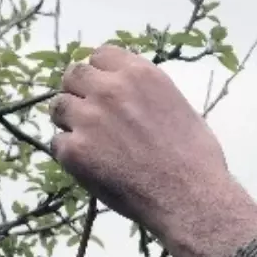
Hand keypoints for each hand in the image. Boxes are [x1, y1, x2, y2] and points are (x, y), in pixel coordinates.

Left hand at [50, 46, 256, 256]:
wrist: (191, 200)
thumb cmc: (197, 161)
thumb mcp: (182, 110)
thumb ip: (149, 96)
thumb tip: (135, 97)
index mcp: (140, 75)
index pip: (101, 55)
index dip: (101, 73)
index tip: (104, 89)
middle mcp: (110, 89)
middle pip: (73, 75)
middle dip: (79, 92)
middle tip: (91, 116)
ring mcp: (89, 119)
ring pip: (59, 107)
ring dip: (70, 122)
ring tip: (91, 143)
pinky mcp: (75, 150)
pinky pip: (58, 144)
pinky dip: (71, 155)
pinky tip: (92, 167)